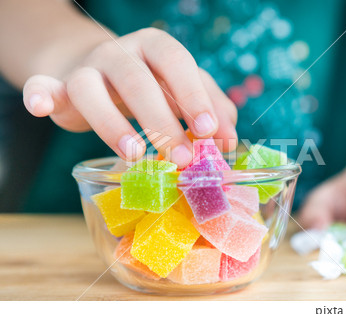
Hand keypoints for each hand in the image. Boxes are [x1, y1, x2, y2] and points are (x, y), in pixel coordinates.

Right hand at [22, 28, 237, 166]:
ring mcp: (87, 68)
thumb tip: (229, 140)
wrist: (99, 74)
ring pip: (92, 88)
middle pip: (138, 80)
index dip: (193, 96)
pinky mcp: (58, 86)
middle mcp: (121, 53)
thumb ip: (209, 109)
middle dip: (162, 121)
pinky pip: (43, 86)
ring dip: (114, 124)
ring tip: (135, 155)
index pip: (178, 63)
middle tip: (183, 158)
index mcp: (156, 49)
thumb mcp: (182, 92)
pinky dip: (40, 95)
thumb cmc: (151, 87)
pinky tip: (41, 106)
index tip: (210, 131)